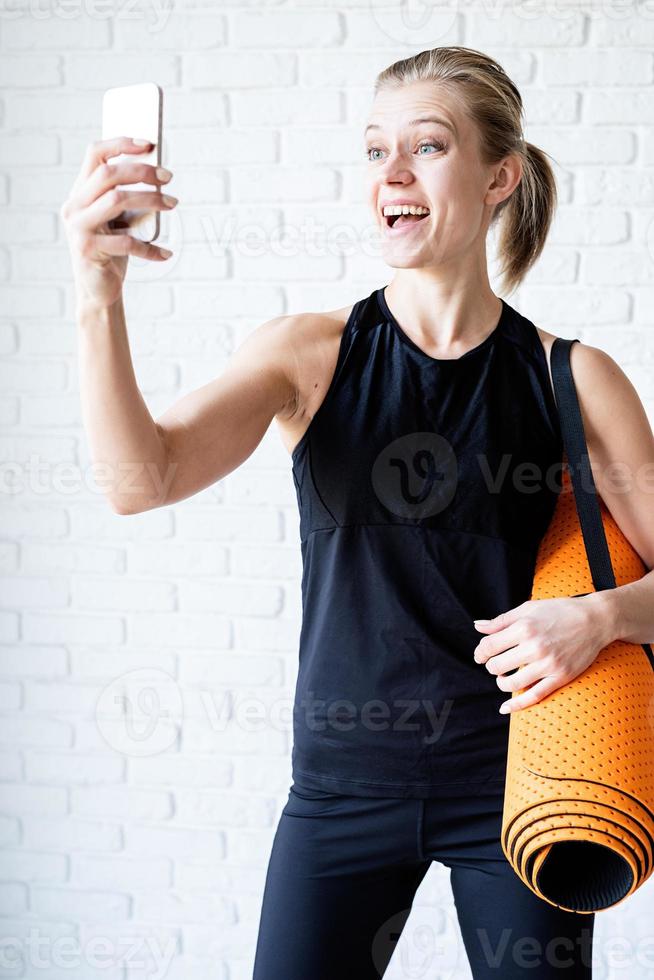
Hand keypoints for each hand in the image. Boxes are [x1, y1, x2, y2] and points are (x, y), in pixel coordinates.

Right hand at [60, 136, 176, 307]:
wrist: (98, 291)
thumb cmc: (112, 252)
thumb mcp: (118, 221)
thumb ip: (127, 198)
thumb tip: (157, 173)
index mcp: (79, 193)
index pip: (94, 154)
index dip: (120, 144)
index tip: (149, 143)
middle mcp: (73, 206)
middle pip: (109, 174)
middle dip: (142, 171)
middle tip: (168, 176)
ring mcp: (78, 227)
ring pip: (116, 199)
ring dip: (150, 199)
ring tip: (173, 204)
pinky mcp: (88, 250)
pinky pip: (126, 242)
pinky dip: (150, 248)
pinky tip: (166, 253)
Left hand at [472, 596, 611, 713]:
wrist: (594, 620)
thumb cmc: (559, 611)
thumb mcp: (528, 609)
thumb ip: (501, 620)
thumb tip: (477, 627)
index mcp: (523, 628)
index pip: (489, 646)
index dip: (480, 652)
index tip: (481, 655)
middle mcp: (534, 647)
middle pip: (496, 666)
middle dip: (491, 666)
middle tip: (495, 664)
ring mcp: (548, 664)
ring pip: (511, 684)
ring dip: (501, 683)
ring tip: (503, 677)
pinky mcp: (560, 677)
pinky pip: (534, 696)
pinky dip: (516, 705)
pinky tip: (504, 708)